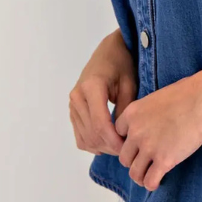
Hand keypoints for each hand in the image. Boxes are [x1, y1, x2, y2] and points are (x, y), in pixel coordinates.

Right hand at [69, 29, 137, 156]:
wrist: (108, 52)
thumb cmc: (122, 64)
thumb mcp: (129, 83)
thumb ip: (126, 109)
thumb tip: (123, 135)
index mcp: (91, 87)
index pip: (100, 123)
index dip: (113, 140)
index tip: (127, 147)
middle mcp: (77, 96)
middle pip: (92, 133)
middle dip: (110, 146)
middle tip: (127, 149)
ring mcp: (72, 104)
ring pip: (85, 137)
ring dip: (102, 147)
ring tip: (119, 146)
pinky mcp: (72, 110)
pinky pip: (80, 135)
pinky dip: (92, 144)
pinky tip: (107, 143)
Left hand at [114, 73, 201, 191]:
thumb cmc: (187, 92)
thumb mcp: (157, 97)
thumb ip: (147, 113)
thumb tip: (150, 123)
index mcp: (132, 113)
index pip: (117, 134)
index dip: (128, 141)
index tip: (138, 144)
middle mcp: (136, 132)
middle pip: (124, 156)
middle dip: (134, 160)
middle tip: (146, 160)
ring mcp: (149, 147)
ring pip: (134, 172)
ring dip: (141, 175)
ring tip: (149, 175)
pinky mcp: (164, 160)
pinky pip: (149, 181)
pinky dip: (152, 183)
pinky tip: (159, 180)